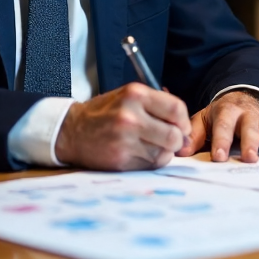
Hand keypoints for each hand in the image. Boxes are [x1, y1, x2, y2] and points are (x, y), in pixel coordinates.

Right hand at [54, 83, 190, 170]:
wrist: (72, 131)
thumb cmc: (105, 113)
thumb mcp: (129, 97)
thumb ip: (159, 108)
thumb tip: (187, 134)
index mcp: (135, 95)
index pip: (177, 109)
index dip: (184, 121)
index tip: (181, 127)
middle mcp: (130, 116)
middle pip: (174, 135)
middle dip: (177, 140)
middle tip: (169, 140)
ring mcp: (125, 140)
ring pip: (164, 153)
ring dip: (163, 152)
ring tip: (148, 145)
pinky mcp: (120, 159)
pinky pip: (151, 164)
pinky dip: (150, 161)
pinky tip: (138, 153)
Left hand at [176, 90, 258, 162]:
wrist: (240, 98)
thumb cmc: (219, 115)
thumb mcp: (203, 119)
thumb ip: (194, 135)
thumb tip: (180, 151)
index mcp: (226, 111)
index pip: (223, 127)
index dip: (221, 142)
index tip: (219, 157)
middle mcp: (246, 115)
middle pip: (249, 129)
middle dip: (250, 143)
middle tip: (249, 158)